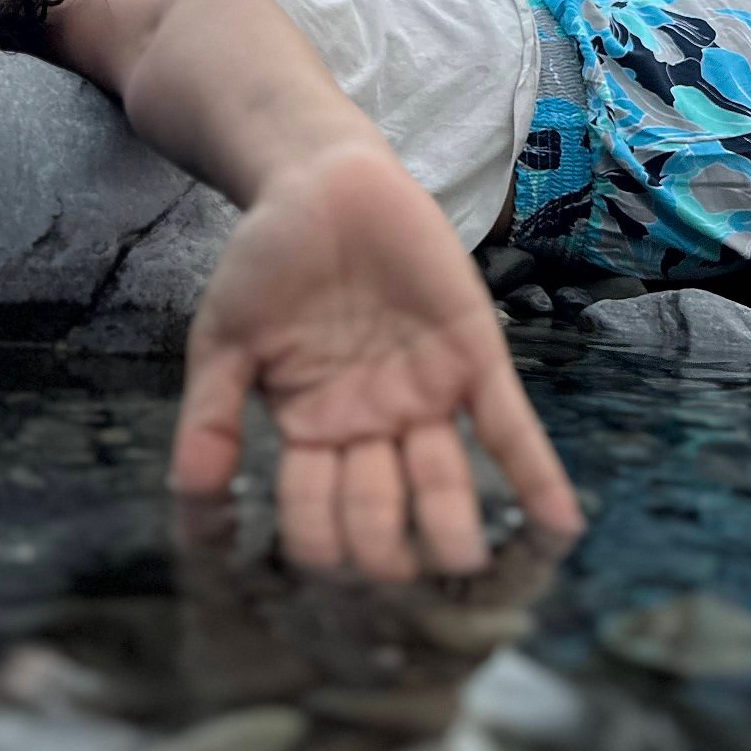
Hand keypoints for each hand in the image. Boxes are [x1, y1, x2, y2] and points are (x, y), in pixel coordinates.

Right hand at [170, 144, 583, 580]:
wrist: (320, 180)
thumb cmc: (267, 260)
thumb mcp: (225, 336)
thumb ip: (210, 412)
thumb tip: (190, 494)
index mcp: (312, 428)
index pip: (314, 510)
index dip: (317, 544)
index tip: (319, 571)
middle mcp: (373, 426)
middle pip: (383, 508)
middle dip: (385, 544)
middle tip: (391, 570)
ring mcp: (427, 395)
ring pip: (445, 479)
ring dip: (455, 525)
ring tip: (464, 561)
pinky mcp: (473, 356)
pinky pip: (509, 425)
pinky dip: (536, 475)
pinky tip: (560, 523)